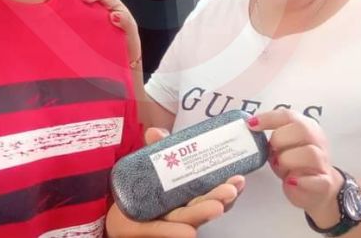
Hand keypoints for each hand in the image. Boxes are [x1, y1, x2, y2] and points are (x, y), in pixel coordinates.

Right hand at [66, 0, 141, 64]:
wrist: (122, 60)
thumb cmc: (127, 43)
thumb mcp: (131, 31)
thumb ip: (126, 22)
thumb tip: (115, 16)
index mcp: (111, 4)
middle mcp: (97, 7)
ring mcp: (87, 16)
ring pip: (74, 2)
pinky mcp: (79, 26)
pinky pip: (70, 17)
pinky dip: (62, 13)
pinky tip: (54, 12)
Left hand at [105, 128, 245, 237]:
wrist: (121, 213)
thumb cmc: (145, 188)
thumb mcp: (153, 165)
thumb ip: (158, 150)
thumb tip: (156, 132)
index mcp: (188, 194)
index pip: (212, 192)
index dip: (227, 187)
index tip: (239, 179)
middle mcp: (184, 210)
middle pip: (205, 206)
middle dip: (219, 197)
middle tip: (230, 190)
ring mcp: (169, 223)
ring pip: (188, 219)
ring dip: (203, 213)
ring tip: (216, 207)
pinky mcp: (150, 230)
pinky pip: (161, 232)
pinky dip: (173, 232)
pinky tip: (188, 233)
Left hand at [247, 109, 342, 226]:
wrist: (316, 188)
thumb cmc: (294, 164)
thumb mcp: (282, 147)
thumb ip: (272, 137)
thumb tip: (251, 129)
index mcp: (306, 127)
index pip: (288, 116)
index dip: (269, 118)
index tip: (251, 124)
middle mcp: (317, 141)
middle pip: (301, 129)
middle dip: (279, 139)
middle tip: (271, 151)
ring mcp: (322, 162)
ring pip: (309, 153)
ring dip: (288, 160)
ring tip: (279, 166)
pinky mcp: (324, 183)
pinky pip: (316, 180)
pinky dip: (301, 181)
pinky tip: (291, 181)